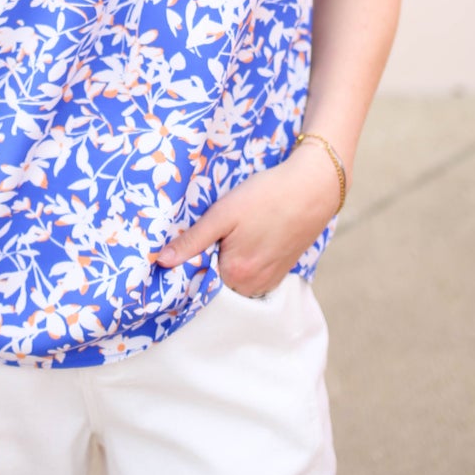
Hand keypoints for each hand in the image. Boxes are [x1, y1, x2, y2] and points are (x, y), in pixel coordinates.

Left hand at [152, 145, 342, 297]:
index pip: (198, 280)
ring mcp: (269, 281)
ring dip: (229, 262)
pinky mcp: (281, 272)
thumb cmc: (267, 196)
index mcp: (234, 274)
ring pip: (236, 279)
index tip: (188, 244)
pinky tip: (250, 238)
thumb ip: (192, 240)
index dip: (189, 262)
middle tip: (215, 232)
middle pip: (218, 281)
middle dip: (210, 261)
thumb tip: (161, 262)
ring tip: (234, 233)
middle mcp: (253, 286)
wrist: (313, 188)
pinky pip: (253, 275)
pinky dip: (246, 262)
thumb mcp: (223, 213)